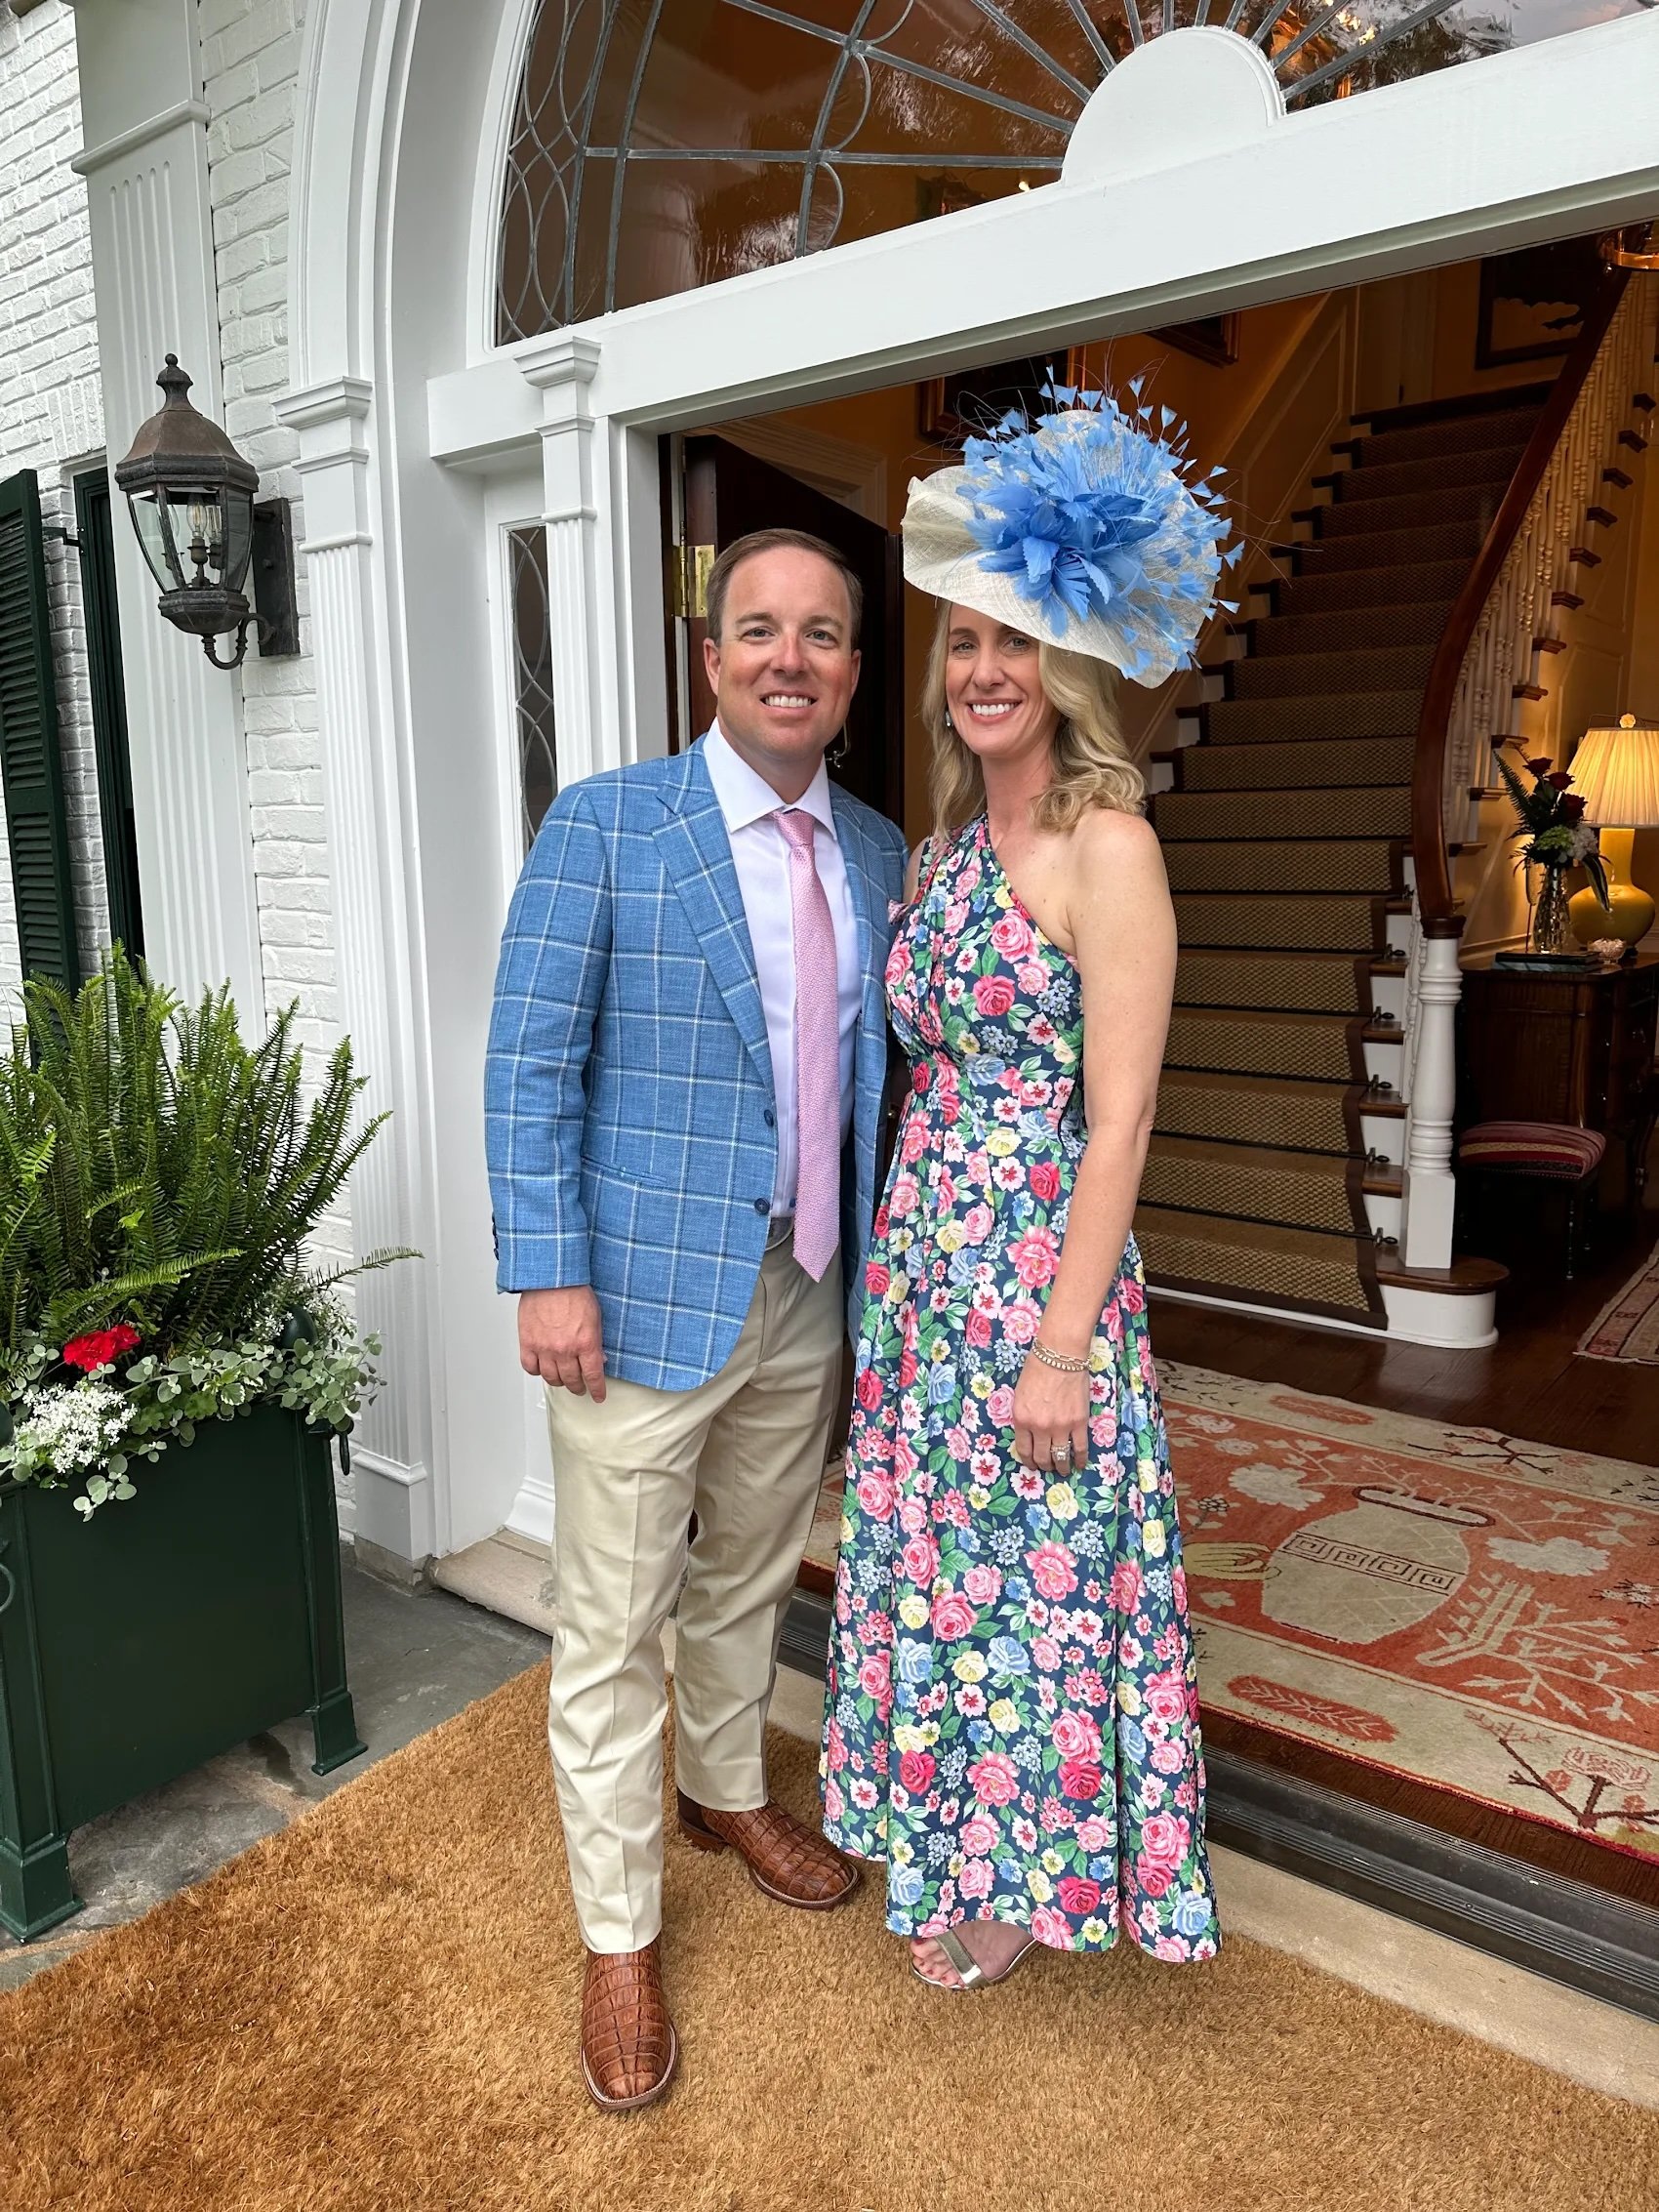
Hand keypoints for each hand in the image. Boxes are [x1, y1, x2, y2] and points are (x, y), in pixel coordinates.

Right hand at [519, 1286, 606, 1400]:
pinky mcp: (528, 1343)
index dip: (596, 1390)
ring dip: (558, 1381)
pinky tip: (541, 1367)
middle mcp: (565, 1350)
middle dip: (578, 1387)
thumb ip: (596, 1341)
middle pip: (572, 1381)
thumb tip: (598, 1358)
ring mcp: (545, 1348)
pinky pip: (530, 1367)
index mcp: (585, 1343)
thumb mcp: (595, 1317)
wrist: (551, 1277)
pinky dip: (536, 1370)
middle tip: (580, 1387)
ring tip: (561, 1379)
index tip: (597, 1395)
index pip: (593, 1376)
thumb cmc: (574, 1291)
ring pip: (551, 1378)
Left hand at [1012, 1353, 1088, 1478]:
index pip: (1024, 1449)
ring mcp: (1060, 1427)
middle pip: (1042, 1457)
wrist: (1059, 1355)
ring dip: (1061, 1466)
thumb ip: (1024, 1415)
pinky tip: (1079, 1464)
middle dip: (1044, 1466)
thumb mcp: (1020, 1395)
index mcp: (1022, 1419)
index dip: (1029, 1461)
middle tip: (1048, 1468)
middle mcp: (1039, 1427)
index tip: (1033, 1464)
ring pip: (1060, 1456)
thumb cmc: (1037, 1369)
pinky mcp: (1078, 1422)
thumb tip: (1030, 1432)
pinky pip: (1079, 1448)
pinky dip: (1080, 1459)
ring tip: (1063, 1470)